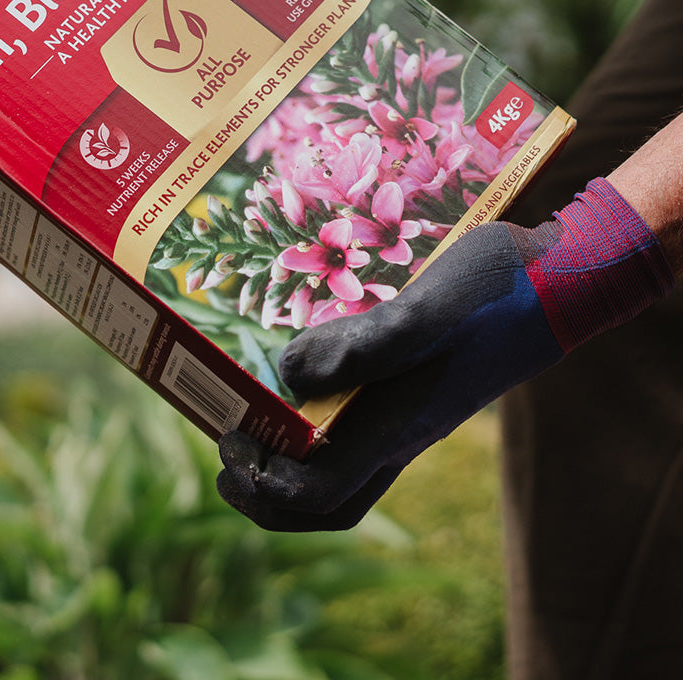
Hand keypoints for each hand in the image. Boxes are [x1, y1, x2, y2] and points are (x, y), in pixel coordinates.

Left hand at [217, 179, 673, 530]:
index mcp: (397, 428)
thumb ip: (356, 348)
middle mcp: (399, 433)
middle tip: (229, 457)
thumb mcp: (420, 313)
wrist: (553, 281)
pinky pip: (353, 427)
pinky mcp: (412, 388)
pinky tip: (296, 378)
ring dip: (287, 461)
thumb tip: (286, 377)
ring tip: (249, 422)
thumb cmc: (492, 296)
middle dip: (269, 495)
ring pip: (340, 468)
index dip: (264, 487)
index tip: (228, 446)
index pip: (319, 494)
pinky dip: (313, 420)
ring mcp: (408, 414)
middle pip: (328, 501)